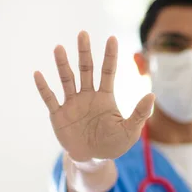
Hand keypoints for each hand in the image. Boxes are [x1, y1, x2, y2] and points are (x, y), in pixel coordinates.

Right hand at [34, 31, 154, 161]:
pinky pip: (50, 99)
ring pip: (67, 79)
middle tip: (83, 33)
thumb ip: (140, 113)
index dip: (110, 56)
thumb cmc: (114, 143)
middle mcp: (88, 95)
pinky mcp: (59, 115)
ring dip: (63, 64)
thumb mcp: (130, 130)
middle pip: (86, 69)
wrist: (94, 158)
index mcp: (105, 97)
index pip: (108, 72)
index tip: (112, 38)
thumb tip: (152, 95)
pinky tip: (38, 74)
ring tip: (59, 48)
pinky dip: (44, 87)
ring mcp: (72, 104)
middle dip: (84, 52)